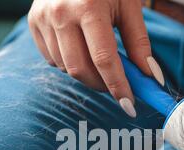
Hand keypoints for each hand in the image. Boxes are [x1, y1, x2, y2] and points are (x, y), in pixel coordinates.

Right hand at [28, 0, 164, 116]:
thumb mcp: (128, 5)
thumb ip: (139, 43)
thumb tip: (151, 78)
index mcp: (88, 6)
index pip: (104, 60)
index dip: (118, 87)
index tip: (129, 106)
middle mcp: (60, 14)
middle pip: (80, 70)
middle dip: (101, 86)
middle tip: (117, 87)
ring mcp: (42, 18)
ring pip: (65, 67)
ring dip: (87, 74)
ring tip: (100, 63)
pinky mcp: (33, 22)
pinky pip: (52, 59)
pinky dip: (69, 63)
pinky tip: (80, 50)